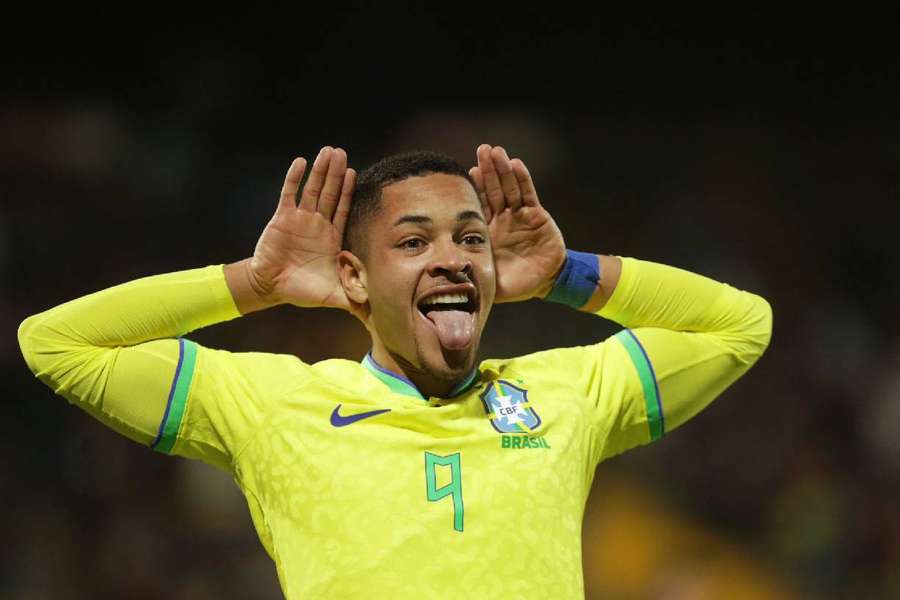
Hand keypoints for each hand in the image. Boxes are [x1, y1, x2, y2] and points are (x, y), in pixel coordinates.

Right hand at [247, 147, 357, 312]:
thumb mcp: (334, 296)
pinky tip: (300, 162)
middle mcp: (317, 224)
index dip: (349, 191)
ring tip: (327, 151)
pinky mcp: (282, 218)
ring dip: (319, 171)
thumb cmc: (302, 291)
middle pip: (330, 193)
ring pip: (312, 189)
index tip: (355, 173)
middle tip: (341, 153)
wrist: (271, 288)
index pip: (343, 209)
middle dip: (336, 174)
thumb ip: (355, 299)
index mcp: (331, 237)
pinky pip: (289, 194)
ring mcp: (299, 219)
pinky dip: (294, 178)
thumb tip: (377, 312)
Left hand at [469, 144, 565, 302]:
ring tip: (497, 151)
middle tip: (482, 150)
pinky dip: (523, 179)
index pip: (480, 204)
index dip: (475, 188)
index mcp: (488, 230)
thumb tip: (451, 281)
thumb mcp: (492, 282)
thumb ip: (476, 278)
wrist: (545, 282)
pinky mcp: (536, 214)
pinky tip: (516, 164)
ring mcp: (519, 214)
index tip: (468, 172)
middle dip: (488, 170)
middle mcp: (502, 218)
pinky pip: (528, 194)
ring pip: (510, 188)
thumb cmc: (516, 283)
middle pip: (493, 190)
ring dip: (503, 169)